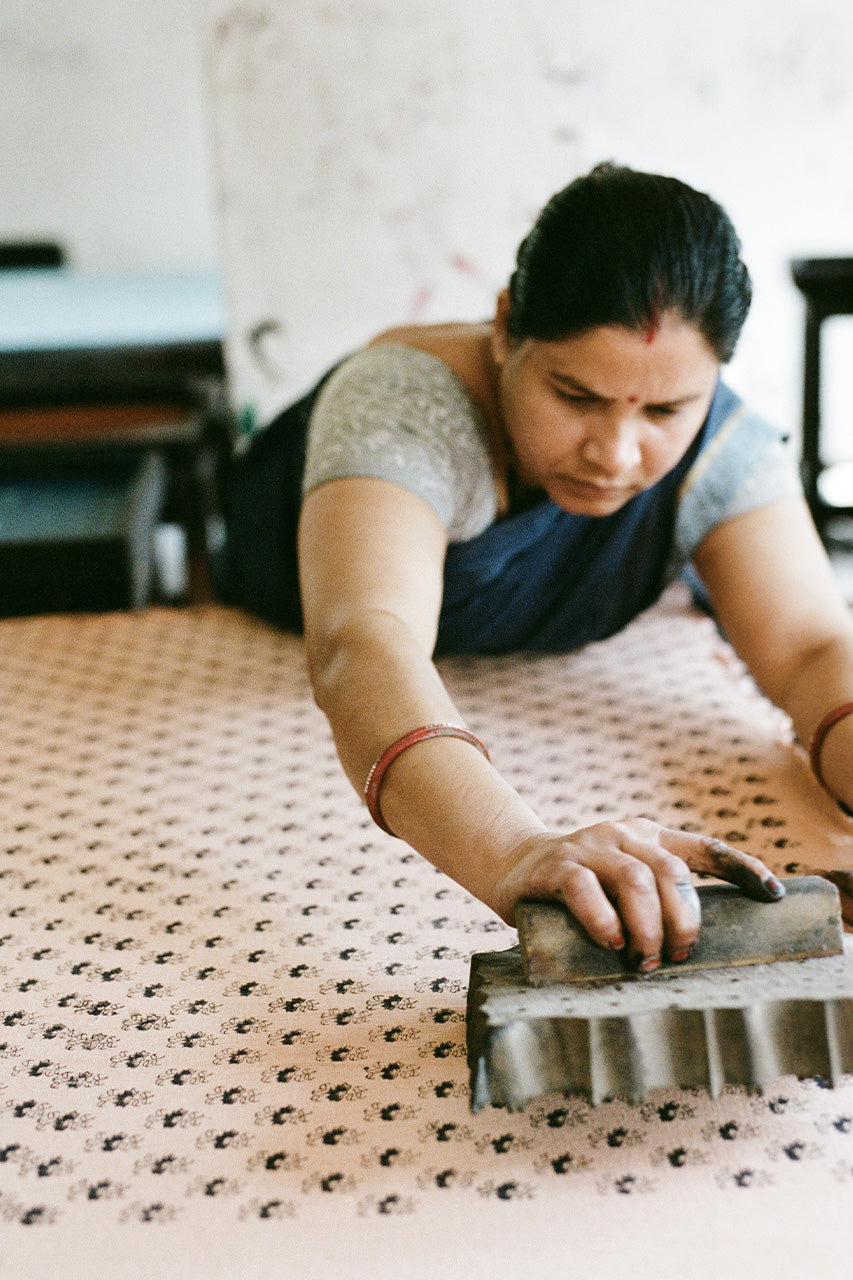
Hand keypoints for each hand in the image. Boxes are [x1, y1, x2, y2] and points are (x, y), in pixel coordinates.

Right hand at [490, 818, 784, 971]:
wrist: (513, 864)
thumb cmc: (581, 887)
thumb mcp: (622, 883)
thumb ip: (654, 901)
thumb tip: (695, 954)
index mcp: (648, 836)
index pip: (705, 848)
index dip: (742, 869)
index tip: (773, 895)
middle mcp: (622, 834)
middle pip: (671, 871)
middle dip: (684, 919)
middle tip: (678, 956)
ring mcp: (588, 847)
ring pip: (635, 879)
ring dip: (648, 927)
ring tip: (646, 960)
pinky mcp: (556, 866)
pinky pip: (584, 889)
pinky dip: (603, 919)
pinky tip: (610, 942)